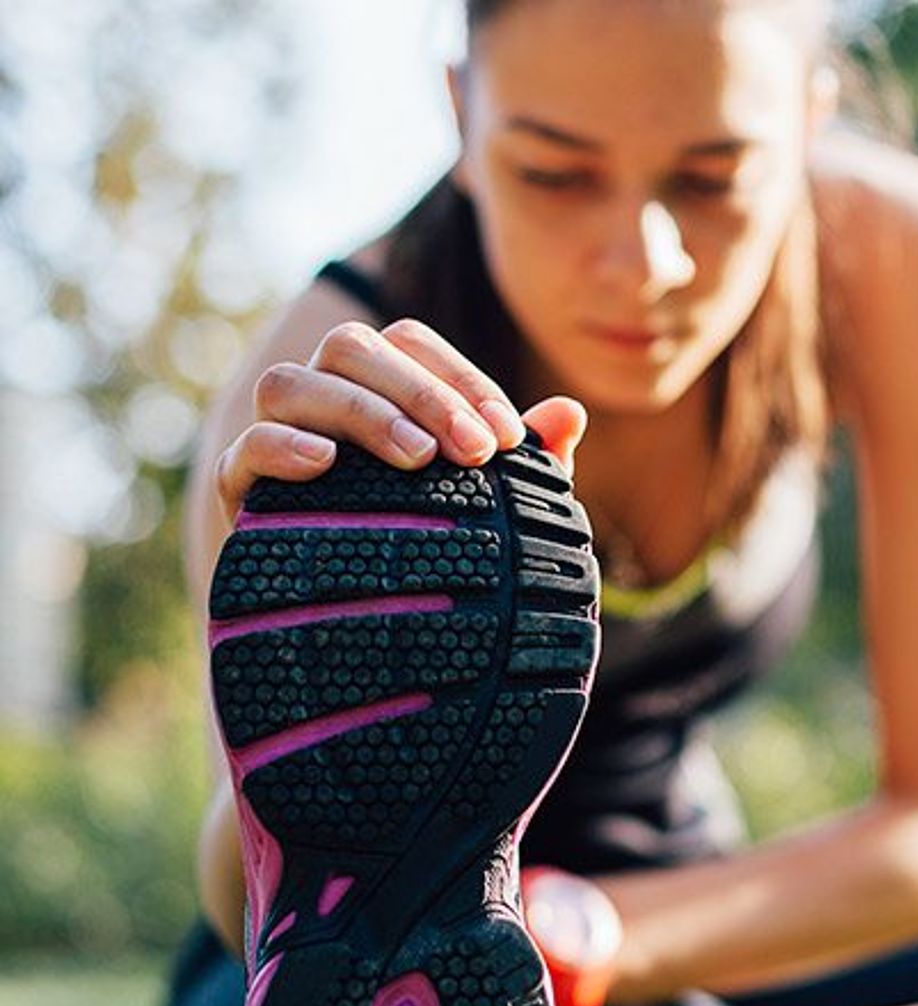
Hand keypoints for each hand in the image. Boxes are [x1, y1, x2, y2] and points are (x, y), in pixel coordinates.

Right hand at [213, 317, 587, 522]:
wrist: (365, 647)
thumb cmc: (436, 557)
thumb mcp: (491, 513)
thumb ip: (530, 465)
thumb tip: (571, 413)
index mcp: (381, 393)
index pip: (411, 344)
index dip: (461, 379)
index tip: (509, 437)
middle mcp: (324, 403)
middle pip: (352, 347)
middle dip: (421, 392)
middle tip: (473, 452)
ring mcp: (278, 442)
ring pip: (292, 384)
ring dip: (360, 410)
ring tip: (416, 459)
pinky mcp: (243, 493)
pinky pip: (247, 448)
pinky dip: (282, 446)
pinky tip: (327, 466)